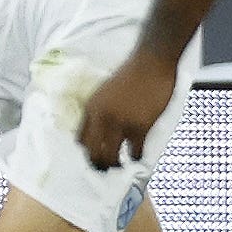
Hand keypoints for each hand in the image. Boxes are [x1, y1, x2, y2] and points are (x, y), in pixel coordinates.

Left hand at [76, 49, 178, 169]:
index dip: (86, 150)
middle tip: (104, 169)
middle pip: (92, 152)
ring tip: (120, 166)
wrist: (151, 62)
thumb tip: (102, 127)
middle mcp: (102, 118)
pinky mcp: (140, 127)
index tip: (93, 155)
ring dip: (114, 164)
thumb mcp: (106, 91)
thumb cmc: (133, 73)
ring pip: (110, 156)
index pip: (80, 139)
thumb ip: (101, 109)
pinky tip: (137, 157)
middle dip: (97, 164)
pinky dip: (136, 156)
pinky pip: (134, 151)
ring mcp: (121, 124)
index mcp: (91, 108)